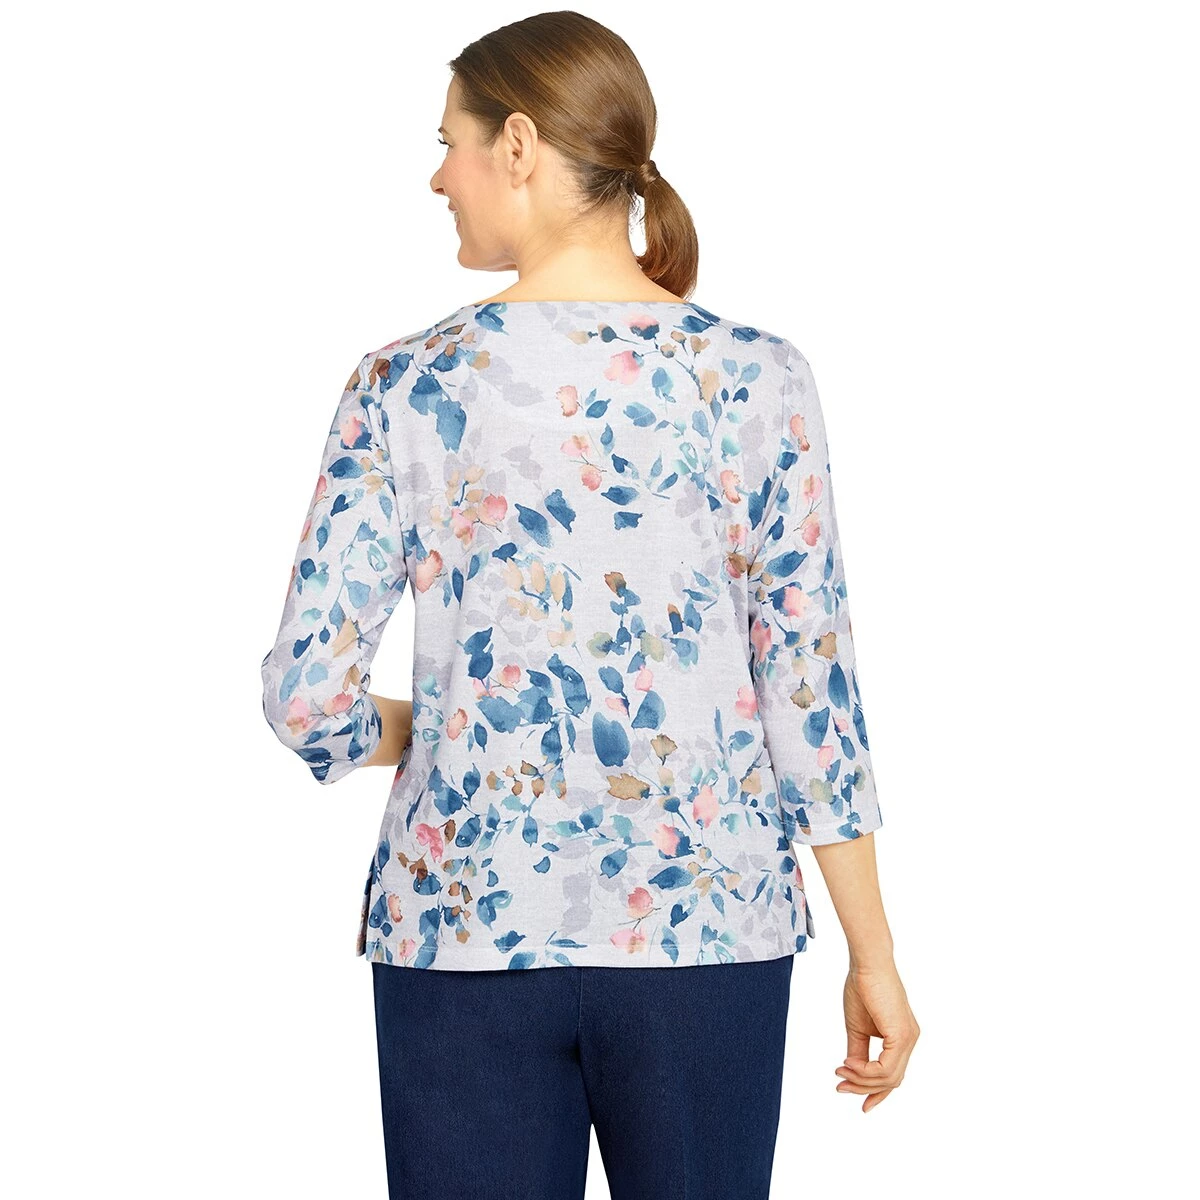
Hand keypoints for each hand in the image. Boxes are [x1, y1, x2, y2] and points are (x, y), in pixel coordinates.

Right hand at [835, 960, 919, 1111]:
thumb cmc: (861, 987)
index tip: (857, 1101)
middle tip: (840, 1086)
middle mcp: (909, 1041)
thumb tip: (852, 1072)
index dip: (876, 1092)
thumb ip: (857, 1051)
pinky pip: (886, 1068)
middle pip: (890, 1080)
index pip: (892, 1074)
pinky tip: (849, 1064)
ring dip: (862, 1080)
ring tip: (840, 1072)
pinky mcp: (902, 1036)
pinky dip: (866, 1071)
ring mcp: (908, 1039)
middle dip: (864, 1088)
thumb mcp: (857, 1027)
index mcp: (900, 1038)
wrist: (866, 964)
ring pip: (888, 1078)